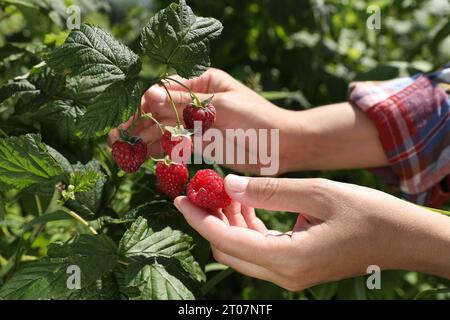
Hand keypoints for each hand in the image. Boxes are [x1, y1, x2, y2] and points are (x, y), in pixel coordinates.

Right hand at [108, 68, 297, 174]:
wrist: (282, 146)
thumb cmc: (257, 119)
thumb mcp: (220, 108)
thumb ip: (184, 104)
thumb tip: (149, 94)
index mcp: (203, 83)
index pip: (166, 91)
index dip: (143, 106)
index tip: (126, 120)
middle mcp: (198, 102)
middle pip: (162, 112)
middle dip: (139, 125)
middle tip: (115, 139)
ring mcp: (199, 123)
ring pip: (167, 130)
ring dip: (145, 140)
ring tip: (123, 151)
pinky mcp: (204, 143)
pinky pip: (178, 145)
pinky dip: (163, 151)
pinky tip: (144, 157)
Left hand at [174, 175, 449, 290]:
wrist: (399, 238)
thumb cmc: (366, 213)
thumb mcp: (316, 192)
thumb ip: (268, 190)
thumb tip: (228, 185)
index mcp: (287, 258)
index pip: (225, 241)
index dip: (199, 220)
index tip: (179, 199)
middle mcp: (284, 274)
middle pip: (228, 250)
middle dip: (210, 221)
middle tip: (203, 189)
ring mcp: (290, 275)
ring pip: (241, 252)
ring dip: (228, 223)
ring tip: (225, 191)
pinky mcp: (295, 268)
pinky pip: (259, 250)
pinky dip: (245, 229)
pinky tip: (245, 204)